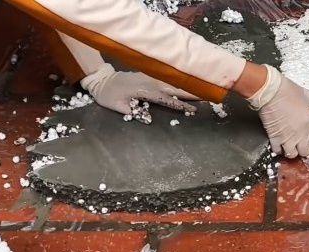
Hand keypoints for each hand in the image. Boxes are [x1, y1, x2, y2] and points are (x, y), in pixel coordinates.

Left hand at [81, 64, 199, 122]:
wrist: (101, 80)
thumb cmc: (109, 96)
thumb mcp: (118, 107)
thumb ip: (133, 113)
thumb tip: (149, 120)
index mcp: (144, 91)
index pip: (166, 99)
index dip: (180, 105)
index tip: (193, 109)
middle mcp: (150, 82)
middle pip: (174, 88)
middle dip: (191, 92)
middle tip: (207, 95)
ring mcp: (150, 77)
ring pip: (173, 82)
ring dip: (188, 85)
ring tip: (202, 88)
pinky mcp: (150, 75)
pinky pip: (168, 78)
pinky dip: (180, 81)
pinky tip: (188, 83)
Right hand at [248, 65, 308, 157]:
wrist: (270, 91)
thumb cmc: (288, 91)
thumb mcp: (306, 94)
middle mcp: (300, 134)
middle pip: (305, 152)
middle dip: (304, 149)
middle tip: (300, 144)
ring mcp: (286, 138)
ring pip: (292, 155)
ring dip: (291, 151)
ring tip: (290, 146)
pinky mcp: (274, 137)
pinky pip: (277, 151)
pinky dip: (278, 150)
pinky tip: (279, 144)